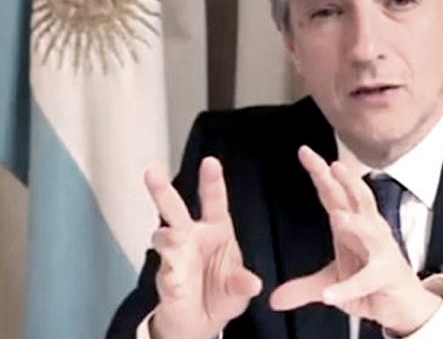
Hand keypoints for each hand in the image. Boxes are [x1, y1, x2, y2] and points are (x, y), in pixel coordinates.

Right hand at [145, 157, 261, 338]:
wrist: (201, 320)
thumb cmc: (222, 291)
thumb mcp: (239, 287)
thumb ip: (242, 283)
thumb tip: (252, 284)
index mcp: (216, 228)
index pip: (213, 200)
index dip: (212, 181)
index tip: (210, 162)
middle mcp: (191, 236)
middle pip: (174, 209)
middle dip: (162, 190)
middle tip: (152, 172)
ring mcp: (175, 256)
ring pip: (164, 237)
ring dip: (167, 237)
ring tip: (174, 238)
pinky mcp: (166, 279)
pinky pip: (165, 275)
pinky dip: (171, 279)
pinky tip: (176, 284)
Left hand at [269, 146, 441, 335]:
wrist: (403, 307)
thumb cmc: (373, 285)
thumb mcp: (331, 284)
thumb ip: (302, 289)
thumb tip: (273, 298)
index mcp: (352, 227)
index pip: (335, 194)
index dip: (321, 173)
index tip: (305, 152)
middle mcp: (369, 232)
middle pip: (357, 201)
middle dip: (344, 182)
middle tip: (330, 166)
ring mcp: (381, 252)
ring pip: (370, 233)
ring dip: (355, 225)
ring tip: (339, 218)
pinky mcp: (386, 276)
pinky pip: (366, 280)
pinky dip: (348, 286)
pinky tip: (330, 294)